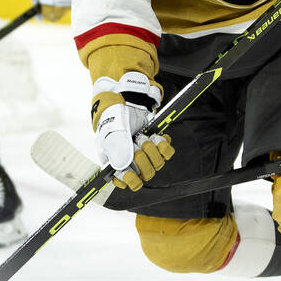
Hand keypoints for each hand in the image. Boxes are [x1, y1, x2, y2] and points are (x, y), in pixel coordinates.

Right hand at [91, 71, 173, 190]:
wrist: (128, 99)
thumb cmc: (115, 116)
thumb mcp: (113, 132)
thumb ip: (118, 149)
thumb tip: (123, 168)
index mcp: (114, 160)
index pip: (123, 181)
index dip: (129, 180)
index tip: (131, 174)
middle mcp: (130, 160)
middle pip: (145, 174)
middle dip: (143, 158)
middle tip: (136, 142)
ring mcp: (145, 153)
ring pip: (157, 165)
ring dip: (152, 150)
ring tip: (144, 137)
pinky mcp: (156, 145)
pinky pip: (167, 153)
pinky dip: (164, 145)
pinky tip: (158, 137)